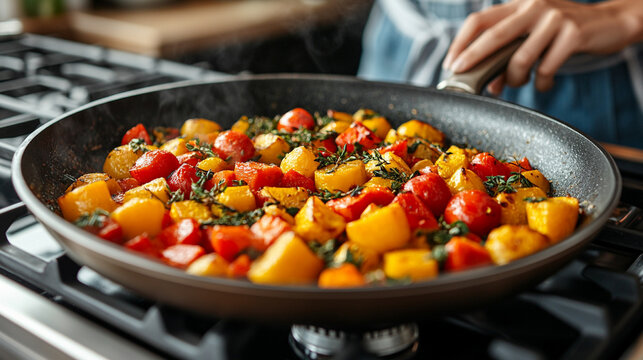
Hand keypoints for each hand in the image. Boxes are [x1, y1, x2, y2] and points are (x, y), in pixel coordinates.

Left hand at [443, 0, 642, 93]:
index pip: (479, 20)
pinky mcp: (573, 33)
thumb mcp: (533, 35)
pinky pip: (546, 68)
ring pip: (520, 58)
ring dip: (515, 79)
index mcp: (518, 5)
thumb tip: (489, 83)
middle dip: (473, 58)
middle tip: (462, 75)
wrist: (609, 23)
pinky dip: (541, 82)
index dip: (461, 43)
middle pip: (493, 35)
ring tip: (519, 83)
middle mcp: (533, 7)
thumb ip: (509, 54)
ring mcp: (554, 18)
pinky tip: (544, 83)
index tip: (451, 64)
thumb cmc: (563, 32)